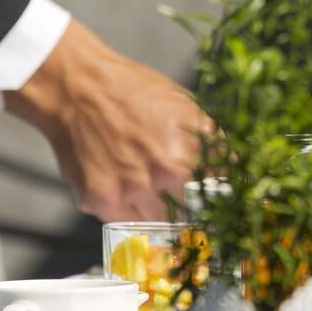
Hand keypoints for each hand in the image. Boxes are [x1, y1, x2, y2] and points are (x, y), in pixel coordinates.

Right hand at [4, 19, 211, 221]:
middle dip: (187, 204)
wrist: (78, 89)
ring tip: (142, 180)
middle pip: (192, 211)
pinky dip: (126, 209)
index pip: (221, 192)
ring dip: (156, 209)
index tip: (214, 199)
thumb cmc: (133, 92)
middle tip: (173, 190)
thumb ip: (211, 141)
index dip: (218, 196)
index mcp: (194, 149)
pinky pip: (126, 221)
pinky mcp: (103, 201)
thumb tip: (233, 168)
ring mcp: (134, 190)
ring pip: (160, 221)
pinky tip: (119, 182)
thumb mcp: (186, 107)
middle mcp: (168, 173)